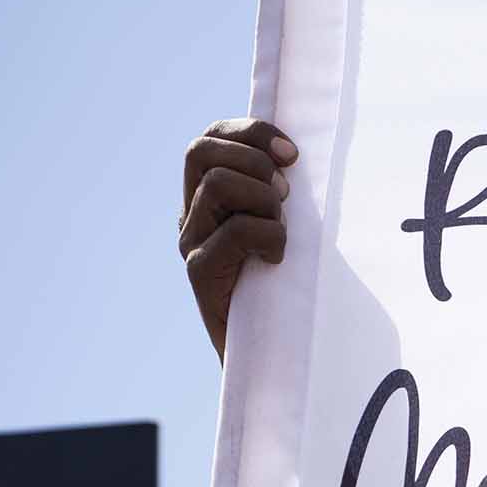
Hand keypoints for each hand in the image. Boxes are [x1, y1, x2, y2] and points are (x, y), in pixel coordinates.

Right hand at [181, 119, 296, 360]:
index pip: (211, 137)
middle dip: (253, 161)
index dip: (250, 132)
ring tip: (282, 230)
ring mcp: (190, 243)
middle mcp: (191, 216)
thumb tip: (296, 154)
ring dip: (265, 200)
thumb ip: (279, 191)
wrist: (275, 354)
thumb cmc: (291, 286)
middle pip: (201, 150)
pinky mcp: (199, 274)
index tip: (292, 154)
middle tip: (286, 194)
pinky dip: (269, 237)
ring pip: (218, 184)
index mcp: (208, 197)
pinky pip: (234, 231)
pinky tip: (279, 260)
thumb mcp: (287, 225)